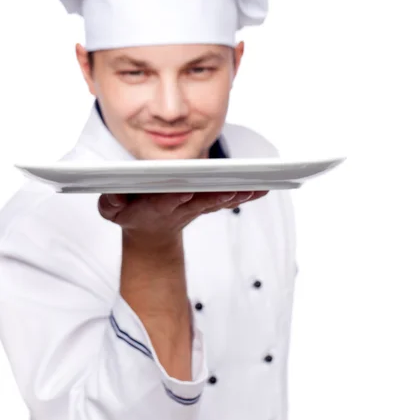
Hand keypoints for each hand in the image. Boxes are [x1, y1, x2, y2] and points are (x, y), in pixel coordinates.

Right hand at [98, 190, 268, 246]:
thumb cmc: (131, 212)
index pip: (163, 204)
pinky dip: (245, 195)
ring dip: (236, 196)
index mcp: (154, 208)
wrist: (150, 232)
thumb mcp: (113, 209)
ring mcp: (195, 207)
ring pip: (217, 201)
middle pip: (198, 202)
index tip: (183, 192)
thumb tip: (115, 195)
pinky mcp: (206, 203)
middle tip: (230, 190)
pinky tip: (264, 187)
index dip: (172, 200)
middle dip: (213, 197)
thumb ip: (111, 202)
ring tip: (257, 186)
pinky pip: (228, 199)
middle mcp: (178, 208)